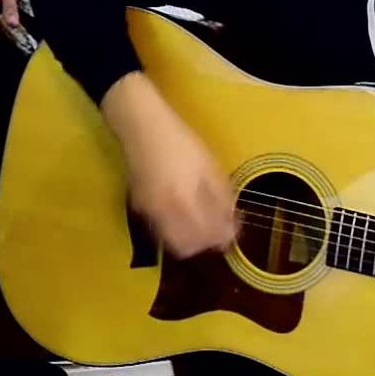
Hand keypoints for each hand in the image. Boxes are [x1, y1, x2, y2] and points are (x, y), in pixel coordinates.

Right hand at [120, 102, 237, 259]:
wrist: (141, 127)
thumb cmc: (180, 142)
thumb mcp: (209, 166)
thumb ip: (222, 198)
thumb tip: (232, 224)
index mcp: (186, 202)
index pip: (210, 236)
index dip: (226, 236)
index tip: (235, 229)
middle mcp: (165, 214)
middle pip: (189, 248)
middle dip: (206, 243)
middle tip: (218, 229)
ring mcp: (150, 213)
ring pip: (172, 243)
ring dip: (190, 241)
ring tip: (201, 223)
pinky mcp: (140, 208)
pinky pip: (160, 231)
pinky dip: (175, 231)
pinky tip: (182, 214)